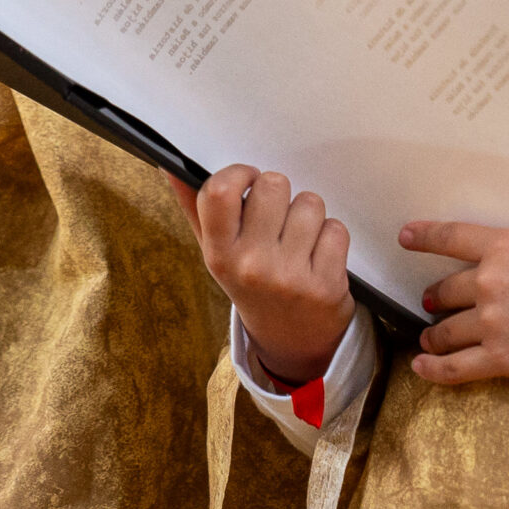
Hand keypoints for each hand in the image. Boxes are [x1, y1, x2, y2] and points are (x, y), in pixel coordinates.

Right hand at [171, 167, 355, 386]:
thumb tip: (172, 167)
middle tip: (277, 219)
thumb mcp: (219, 253)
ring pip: (310, 202)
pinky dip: (331, 237)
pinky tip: (318, 256)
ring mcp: (288, 277)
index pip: (219, 190)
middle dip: (280, 194)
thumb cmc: (253, 284)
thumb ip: (196, 209)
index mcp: (219, 254)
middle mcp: (251, 265)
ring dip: (309, 215)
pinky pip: (336, 229)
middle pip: (273, 185)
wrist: (290, 341)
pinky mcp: (325, 285)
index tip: (249, 182)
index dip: (240, 174)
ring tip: (299, 240)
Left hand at [399, 220, 508, 387]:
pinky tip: (421, 366)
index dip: (424, 236)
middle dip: (435, 296)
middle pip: (446, 290)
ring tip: (430, 336)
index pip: (452, 237)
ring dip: (434, 334)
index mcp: (505, 247)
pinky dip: (433, 369)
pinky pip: (455, 368)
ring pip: (446, 330)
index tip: (405, 236)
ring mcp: (493, 323)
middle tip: (430, 301)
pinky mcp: (502, 359)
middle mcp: (490, 283)